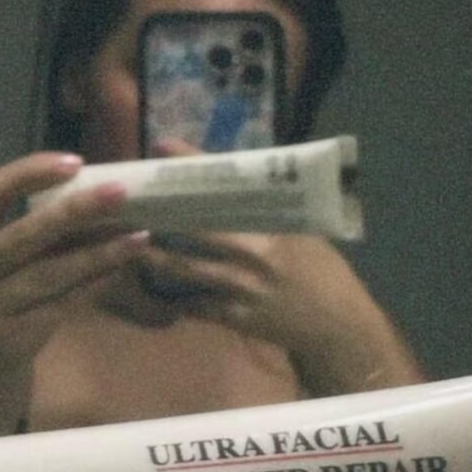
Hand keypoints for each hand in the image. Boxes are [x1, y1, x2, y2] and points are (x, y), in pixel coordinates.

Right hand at [0, 151, 148, 380]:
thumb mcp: (3, 280)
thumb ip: (35, 247)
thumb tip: (97, 206)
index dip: (30, 172)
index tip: (75, 162)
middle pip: (24, 231)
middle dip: (76, 209)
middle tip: (121, 192)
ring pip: (47, 272)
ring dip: (98, 251)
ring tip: (138, 236)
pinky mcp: (5, 342)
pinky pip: (60, 307)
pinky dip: (94, 287)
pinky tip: (122, 272)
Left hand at [138, 142, 421, 394]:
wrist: (338, 325)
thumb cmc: (320, 270)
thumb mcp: (301, 231)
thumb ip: (267, 210)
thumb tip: (232, 178)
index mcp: (274, 223)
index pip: (229, 184)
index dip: (194, 164)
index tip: (164, 146)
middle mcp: (256, 251)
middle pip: (197, 227)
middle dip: (162, 213)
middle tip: (133, 202)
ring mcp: (244, 287)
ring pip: (187, 269)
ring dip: (157, 258)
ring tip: (133, 245)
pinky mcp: (237, 317)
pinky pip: (197, 305)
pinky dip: (176, 296)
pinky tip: (157, 288)